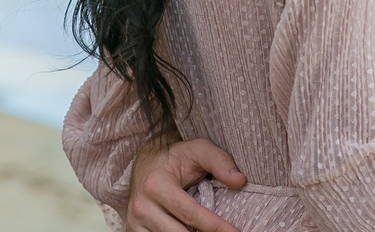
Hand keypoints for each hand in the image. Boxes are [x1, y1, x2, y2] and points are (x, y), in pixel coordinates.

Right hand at [126, 137, 245, 231]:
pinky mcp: (134, 231)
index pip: (190, 214)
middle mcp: (142, 205)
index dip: (215, 227)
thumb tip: (239, 181)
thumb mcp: (199, 150)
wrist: (145, 164)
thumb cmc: (176, 158)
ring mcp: (135, 221)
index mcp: (156, 184)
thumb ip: (220, 161)